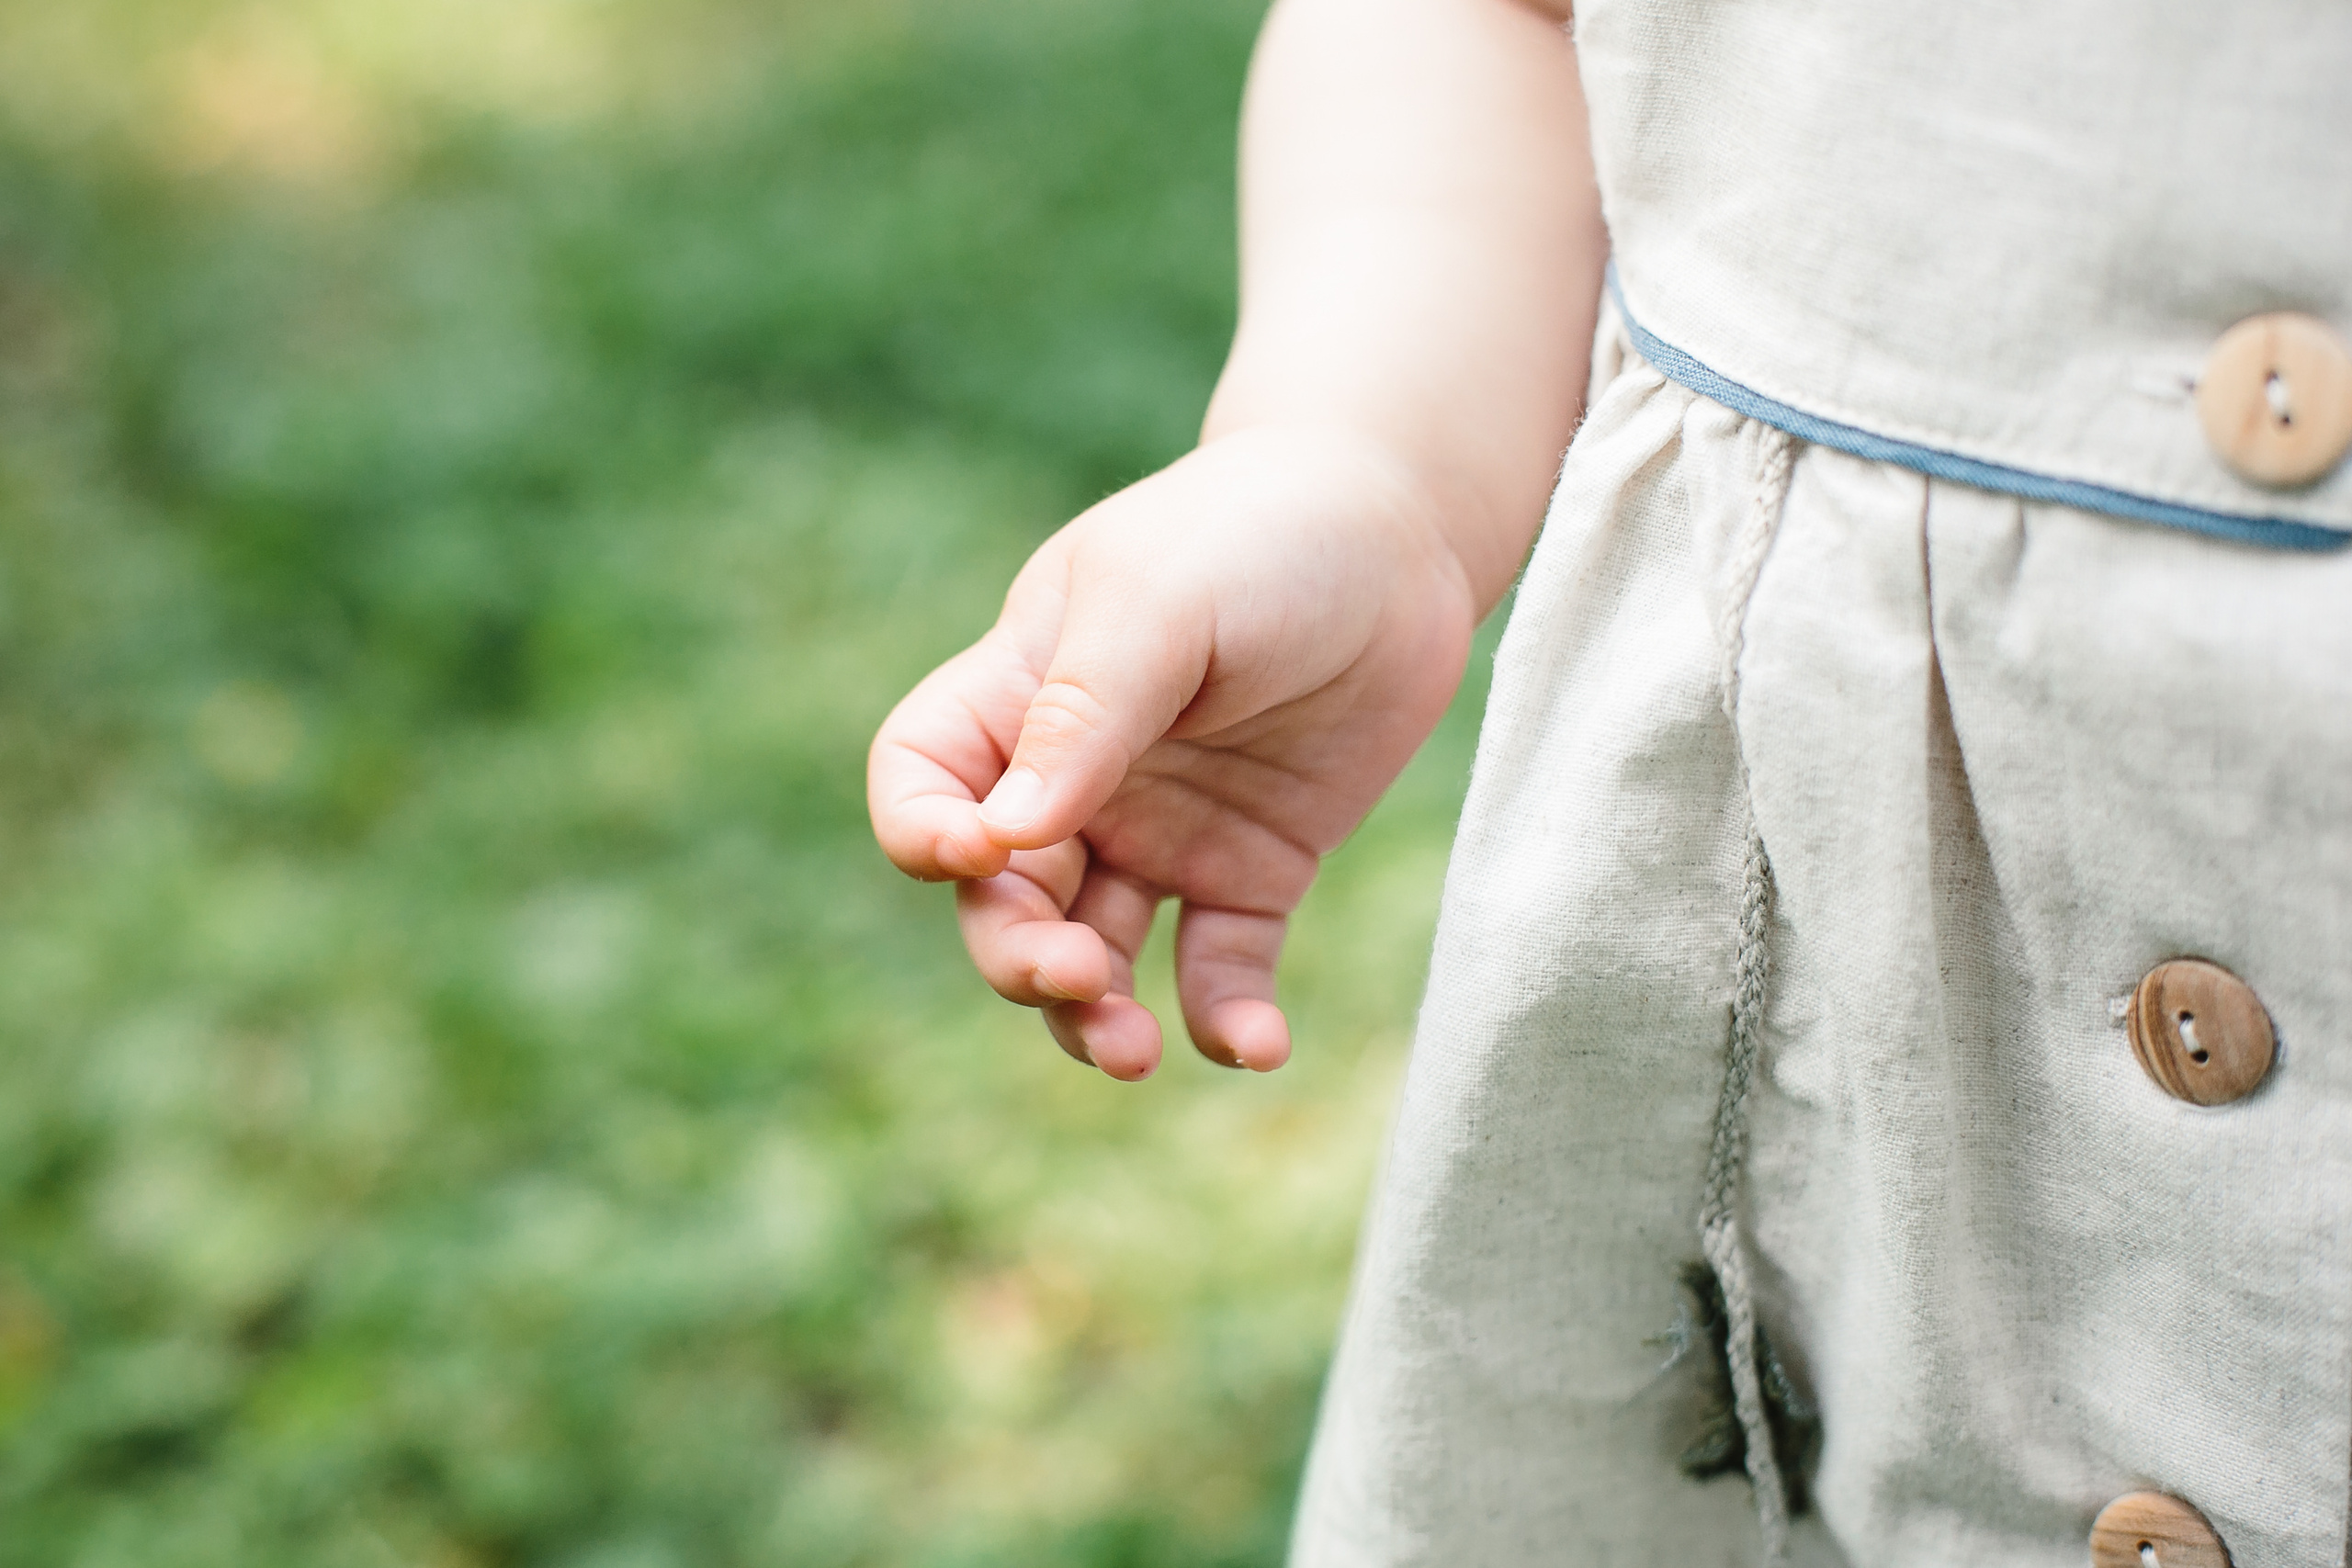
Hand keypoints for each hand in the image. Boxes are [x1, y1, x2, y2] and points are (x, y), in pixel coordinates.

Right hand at [868, 424, 1477, 1079]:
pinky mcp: (1252, 871)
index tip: (979, 852)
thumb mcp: (1158, 600)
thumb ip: (1082, 714)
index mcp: (1017, 695)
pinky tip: (1255, 1047)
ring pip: (1094, 954)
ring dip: (1096, 1015)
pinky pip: (1219, 968)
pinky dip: (1226, 1020)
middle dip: (1019, 953)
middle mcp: (1075, 780)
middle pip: (1002, 898)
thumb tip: (1004, 843)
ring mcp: (1160, 832)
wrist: (1400, 531)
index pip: (922, 783)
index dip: (923, 834)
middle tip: (1074, 975)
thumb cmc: (1255, 536)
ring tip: (1137, 1051)